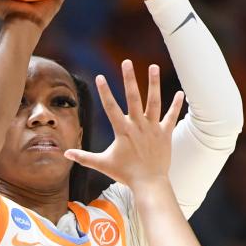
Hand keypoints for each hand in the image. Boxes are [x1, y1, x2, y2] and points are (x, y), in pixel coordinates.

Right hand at [65, 60, 183, 187]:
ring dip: (153, 84)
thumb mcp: (103, 164)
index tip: (100, 76)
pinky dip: (176, 105)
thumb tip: (65, 154)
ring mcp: (153, 128)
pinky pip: (171, 117)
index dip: (104, 92)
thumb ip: (84, 157)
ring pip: (154, 102)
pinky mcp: (165, 134)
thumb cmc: (125, 174)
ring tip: (153, 67)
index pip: (111, 107)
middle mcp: (138, 126)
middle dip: (129, 79)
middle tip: (126, 62)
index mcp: (123, 131)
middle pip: (133, 98)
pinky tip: (180, 93)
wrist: (149, 183)